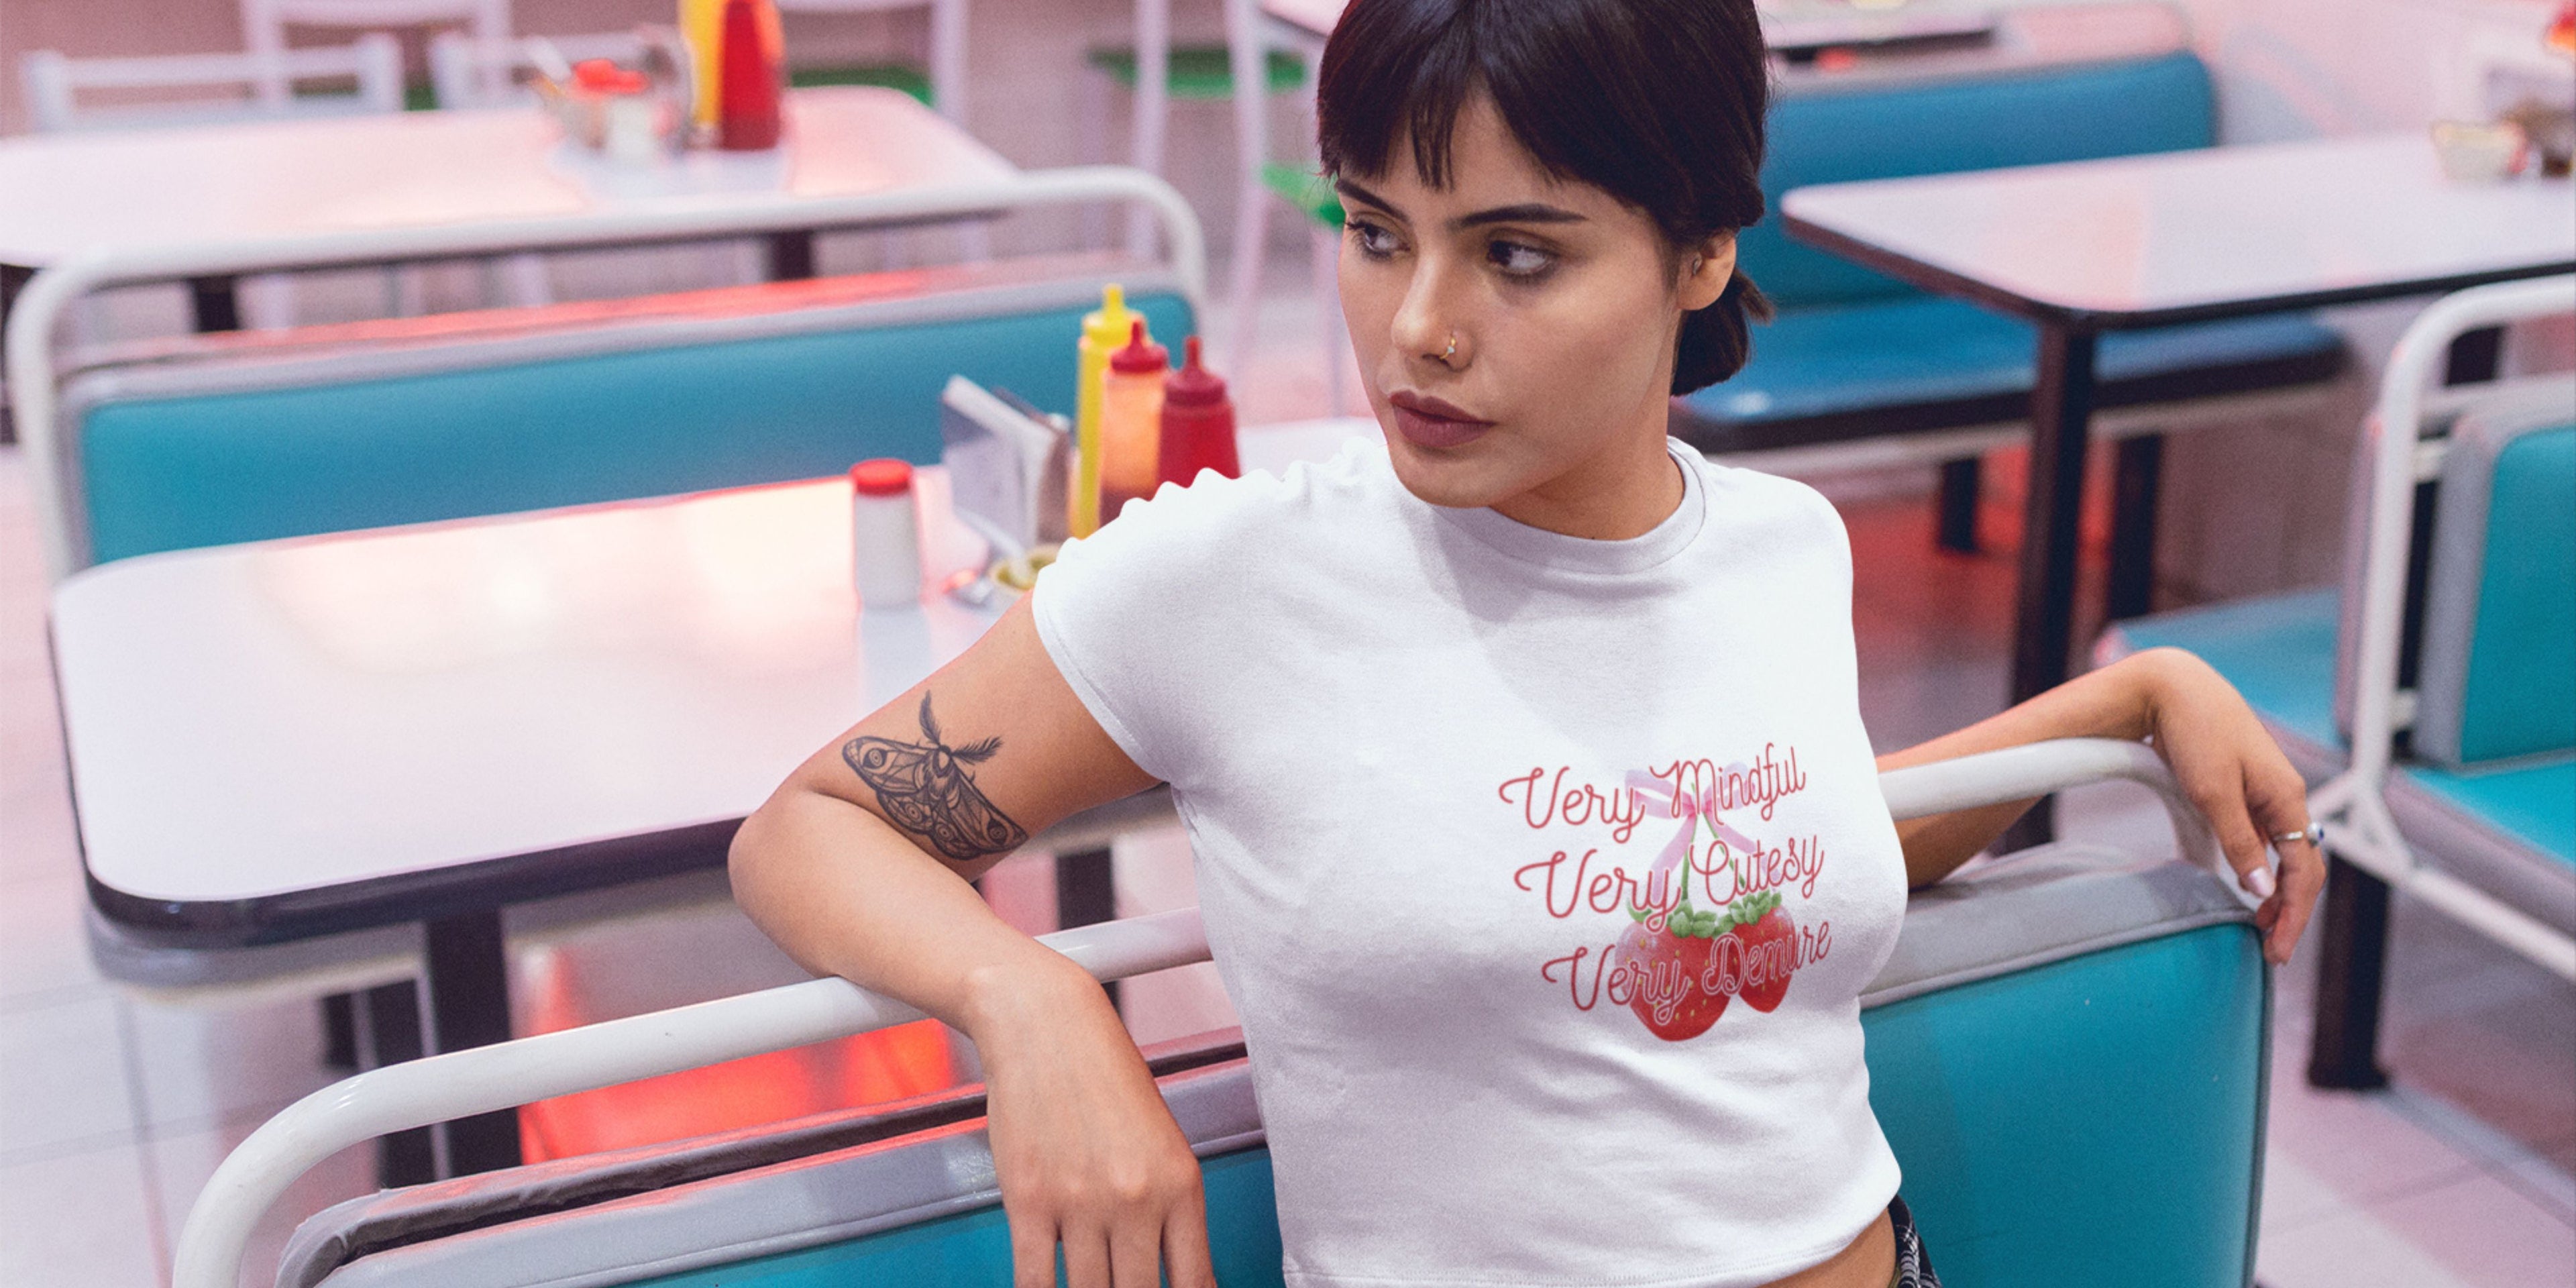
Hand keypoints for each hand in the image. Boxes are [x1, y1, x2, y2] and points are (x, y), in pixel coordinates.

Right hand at [966, 956, 1215, 1287]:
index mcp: (1181, 1185)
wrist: (1047, 1025)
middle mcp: (1136, 1198)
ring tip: (1089, 1285)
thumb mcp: (1160, 1143)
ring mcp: (1080, 1202)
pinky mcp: (1028, 1201)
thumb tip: (1169, 1275)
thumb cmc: (1105, 1078)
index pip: (1195, 1284)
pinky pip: (1036, 1281)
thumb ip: (1167, 1210)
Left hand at [2135, 648, 2324, 964]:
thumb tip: (2261, 889)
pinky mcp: (2241, 789)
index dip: (2294, 914)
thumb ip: (2239, 842)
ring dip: (2273, 891)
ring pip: (2281, 853)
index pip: (2304, 871)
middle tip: (2269, 949)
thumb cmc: (2195, 732)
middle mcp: (2283, 797)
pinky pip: (2260, 837)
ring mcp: (2263, 793)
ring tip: (2258, 924)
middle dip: (2289, 910)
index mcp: (2286, 798)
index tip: (2275, 949)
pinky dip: (2256, 866)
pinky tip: (2242, 885)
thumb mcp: (2212, 792)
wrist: (2174, 686)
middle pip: (2300, 866)